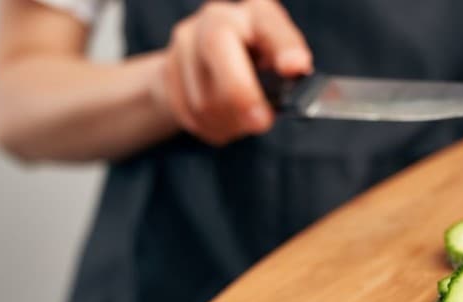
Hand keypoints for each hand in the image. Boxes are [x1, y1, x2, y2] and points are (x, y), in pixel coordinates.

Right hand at [153, 0, 311, 144]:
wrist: (206, 64)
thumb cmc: (257, 64)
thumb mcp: (280, 62)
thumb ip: (288, 73)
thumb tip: (293, 83)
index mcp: (256, 13)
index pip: (268, 23)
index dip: (283, 45)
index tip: (296, 66)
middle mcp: (217, 18)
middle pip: (217, 45)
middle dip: (240, 92)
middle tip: (261, 123)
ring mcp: (186, 42)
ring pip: (203, 94)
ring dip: (230, 122)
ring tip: (246, 124)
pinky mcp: (167, 71)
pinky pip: (190, 113)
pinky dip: (213, 128)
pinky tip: (225, 123)